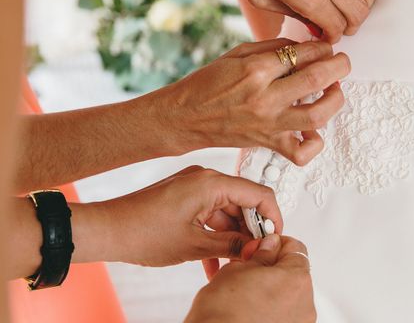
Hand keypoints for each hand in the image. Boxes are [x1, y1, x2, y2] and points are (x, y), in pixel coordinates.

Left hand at [72, 166, 281, 266]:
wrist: (107, 230)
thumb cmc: (141, 232)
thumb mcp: (194, 244)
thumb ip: (231, 245)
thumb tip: (255, 248)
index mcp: (211, 183)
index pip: (258, 194)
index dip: (272, 217)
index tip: (275, 238)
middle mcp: (204, 179)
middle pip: (243, 203)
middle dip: (250, 231)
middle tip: (254, 255)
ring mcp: (193, 187)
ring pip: (226, 212)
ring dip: (231, 238)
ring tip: (232, 265)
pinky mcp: (184, 198)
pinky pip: (209, 215)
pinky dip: (214, 235)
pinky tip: (213, 262)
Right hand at [151, 38, 349, 165]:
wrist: (185, 116)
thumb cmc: (208, 84)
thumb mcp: (237, 53)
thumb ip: (273, 48)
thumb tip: (306, 45)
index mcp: (256, 70)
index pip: (304, 53)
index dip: (322, 47)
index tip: (325, 47)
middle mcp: (265, 97)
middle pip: (318, 78)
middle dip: (339, 66)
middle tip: (342, 62)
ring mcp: (269, 123)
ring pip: (318, 115)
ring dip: (336, 100)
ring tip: (335, 90)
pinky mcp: (268, 143)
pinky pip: (301, 152)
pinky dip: (315, 143)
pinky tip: (314, 129)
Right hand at [186, 234, 315, 322]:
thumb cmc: (222, 314)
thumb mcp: (236, 270)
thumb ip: (259, 255)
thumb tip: (267, 246)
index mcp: (296, 279)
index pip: (295, 248)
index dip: (275, 244)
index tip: (260, 248)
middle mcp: (305, 303)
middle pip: (293, 273)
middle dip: (272, 269)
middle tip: (248, 270)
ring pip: (288, 296)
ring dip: (272, 290)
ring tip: (246, 295)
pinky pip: (284, 315)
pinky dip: (271, 310)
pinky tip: (250, 311)